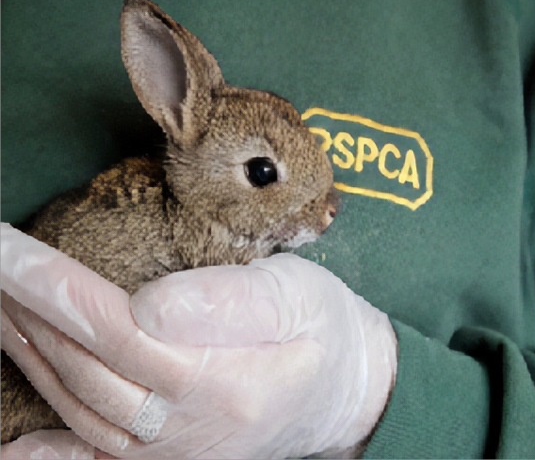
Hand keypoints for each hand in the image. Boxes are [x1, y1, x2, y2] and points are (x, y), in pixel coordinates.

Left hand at [1, 223, 396, 458]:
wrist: (346, 390)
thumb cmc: (324, 328)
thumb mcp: (297, 294)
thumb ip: (234, 300)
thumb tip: (152, 305)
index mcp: (226, 381)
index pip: (119, 330)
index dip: (56, 289)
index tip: (7, 249)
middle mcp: (191, 427)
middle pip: (90, 368)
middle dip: (29, 312)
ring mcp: (178, 451)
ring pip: (84, 406)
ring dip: (32, 356)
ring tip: (0, 307)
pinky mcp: (175, 457)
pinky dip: (52, 457)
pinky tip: (13, 450)